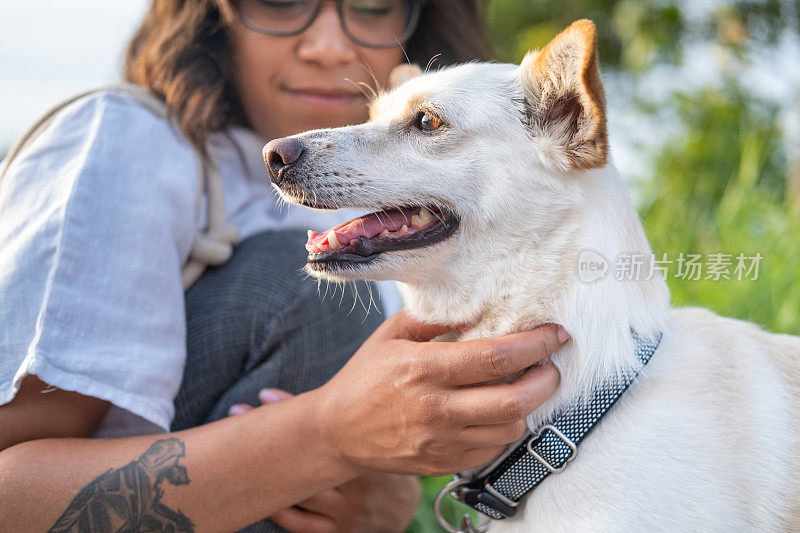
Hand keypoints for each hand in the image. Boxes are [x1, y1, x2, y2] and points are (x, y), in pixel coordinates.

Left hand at [229, 391, 420, 532]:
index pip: (324, 428)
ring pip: (297, 491)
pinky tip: (259, 493)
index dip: (290, 407)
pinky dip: (277, 508)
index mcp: (369, 456)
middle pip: (304, 457)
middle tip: (236, 413)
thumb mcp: (379, 439)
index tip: (263, 395)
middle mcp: (358, 484)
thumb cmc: (385, 464)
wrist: (405, 511)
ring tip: (235, 451)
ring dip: (265, 471)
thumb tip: (326, 388)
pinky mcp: (337, 532)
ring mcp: (346, 512)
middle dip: (268, 435)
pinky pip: (297, 524)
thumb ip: (356, 420)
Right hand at [314, 311, 568, 475]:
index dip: (535, 344)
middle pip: (514, 400)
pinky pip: (493, 449)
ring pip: (510, 428)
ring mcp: (441, 441)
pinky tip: (498, 412)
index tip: (555, 334)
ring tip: (524, 387)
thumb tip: (481, 309)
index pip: (496, 357)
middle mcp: (436, 408)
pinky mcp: (444, 463)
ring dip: (527, 406)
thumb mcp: (393, 333)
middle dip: (547, 380)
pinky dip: (505, 429)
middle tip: (550, 365)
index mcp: (424, 369)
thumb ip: (436, 318)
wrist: (337, 431)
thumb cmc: (366, 375)